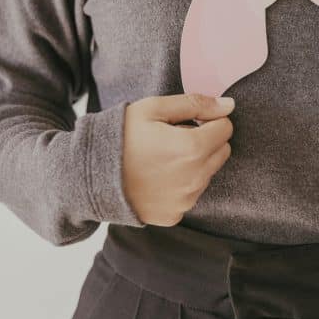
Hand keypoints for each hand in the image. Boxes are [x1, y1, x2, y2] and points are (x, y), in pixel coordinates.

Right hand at [122, 93, 234, 226]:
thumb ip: (195, 104)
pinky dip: (181, 184)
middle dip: (206, 141)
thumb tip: (228, 105)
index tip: (186, 121)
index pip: (225, 128)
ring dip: (195, 163)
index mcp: (192, 147)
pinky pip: (191, 194)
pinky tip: (157, 177)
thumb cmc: (121, 136)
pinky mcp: (175, 214)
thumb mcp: (153, 108)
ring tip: (162, 157)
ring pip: (208, 173)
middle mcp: (195, 178)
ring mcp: (186, 200)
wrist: (90, 175)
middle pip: (222, 151)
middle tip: (174, 137)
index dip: (208, 120)